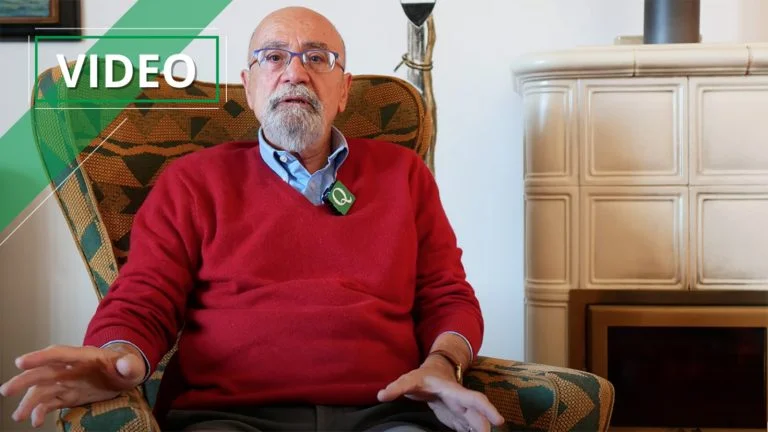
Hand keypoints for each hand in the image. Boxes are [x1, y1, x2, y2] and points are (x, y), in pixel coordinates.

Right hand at [0, 344, 145, 427]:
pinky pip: (50, 403)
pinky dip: (41, 411)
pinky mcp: (66, 395)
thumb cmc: (125, 366)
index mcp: (84, 356)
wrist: (123, 374)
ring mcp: (66, 382)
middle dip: (25, 380)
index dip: (40, 357)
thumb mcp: (132, 365)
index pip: (59, 354)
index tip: (21, 362)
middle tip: (6, 391)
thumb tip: (126, 364)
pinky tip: (35, 421)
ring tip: (18, 416)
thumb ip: (129, 364)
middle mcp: (69, 368)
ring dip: (28, 402)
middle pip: (43, 372)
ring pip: (42, 390)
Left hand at [377, 357, 503, 431]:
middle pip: (479, 418)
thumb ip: (397, 387)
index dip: (487, 410)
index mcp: (454, 392)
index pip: (475, 400)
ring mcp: (462, 413)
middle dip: (484, 429)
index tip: (499, 421)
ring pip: (476, 426)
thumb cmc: (422, 377)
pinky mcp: (459, 421)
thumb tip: (381, 395)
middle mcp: (462, 404)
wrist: (433, 374)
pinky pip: (469, 430)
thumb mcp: (409, 380)